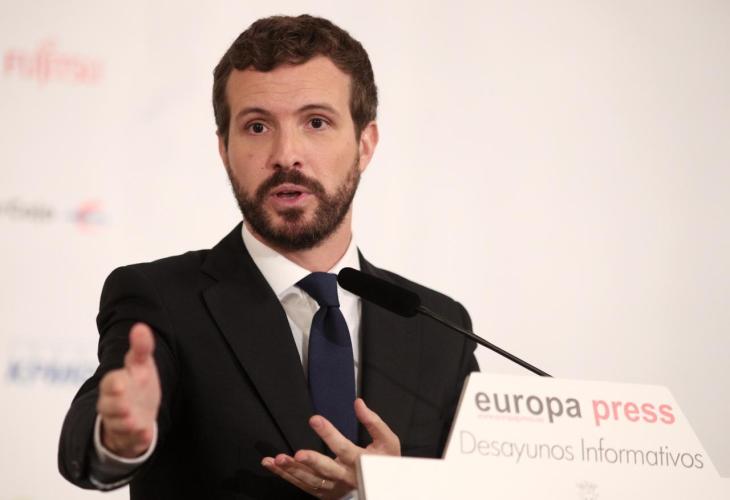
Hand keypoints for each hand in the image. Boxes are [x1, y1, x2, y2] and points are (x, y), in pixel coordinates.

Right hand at [97, 323, 160, 457]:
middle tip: (125, 405)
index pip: (110, 383)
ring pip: (118, 425)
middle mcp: (113, 404)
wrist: (138, 412)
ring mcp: (121, 422)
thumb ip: (141, 348)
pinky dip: (139, 439)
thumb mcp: (141, 364)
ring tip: (135, 422)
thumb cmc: (138, 383)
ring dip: (126, 424)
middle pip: (109, 406)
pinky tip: (146, 434)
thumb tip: (141, 326)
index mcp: (115, 384)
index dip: (114, 384)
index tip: (121, 382)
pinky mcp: (130, 438)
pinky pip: (132, 441)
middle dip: (116, 406)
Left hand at [261, 398, 399, 498]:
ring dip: (292, 471)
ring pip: (311, 481)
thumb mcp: (388, 441)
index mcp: (361, 462)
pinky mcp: (325, 493)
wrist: (386, 488)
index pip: (344, 448)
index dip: (329, 434)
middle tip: (296, 454)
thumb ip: (373, 422)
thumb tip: (358, 403)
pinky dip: (287, 476)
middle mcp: (346, 477)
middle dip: (311, 463)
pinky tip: (273, 465)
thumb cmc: (386, 461)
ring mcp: (334, 488)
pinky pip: (303, 486)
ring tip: (276, 459)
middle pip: (326, 471)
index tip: (314, 419)